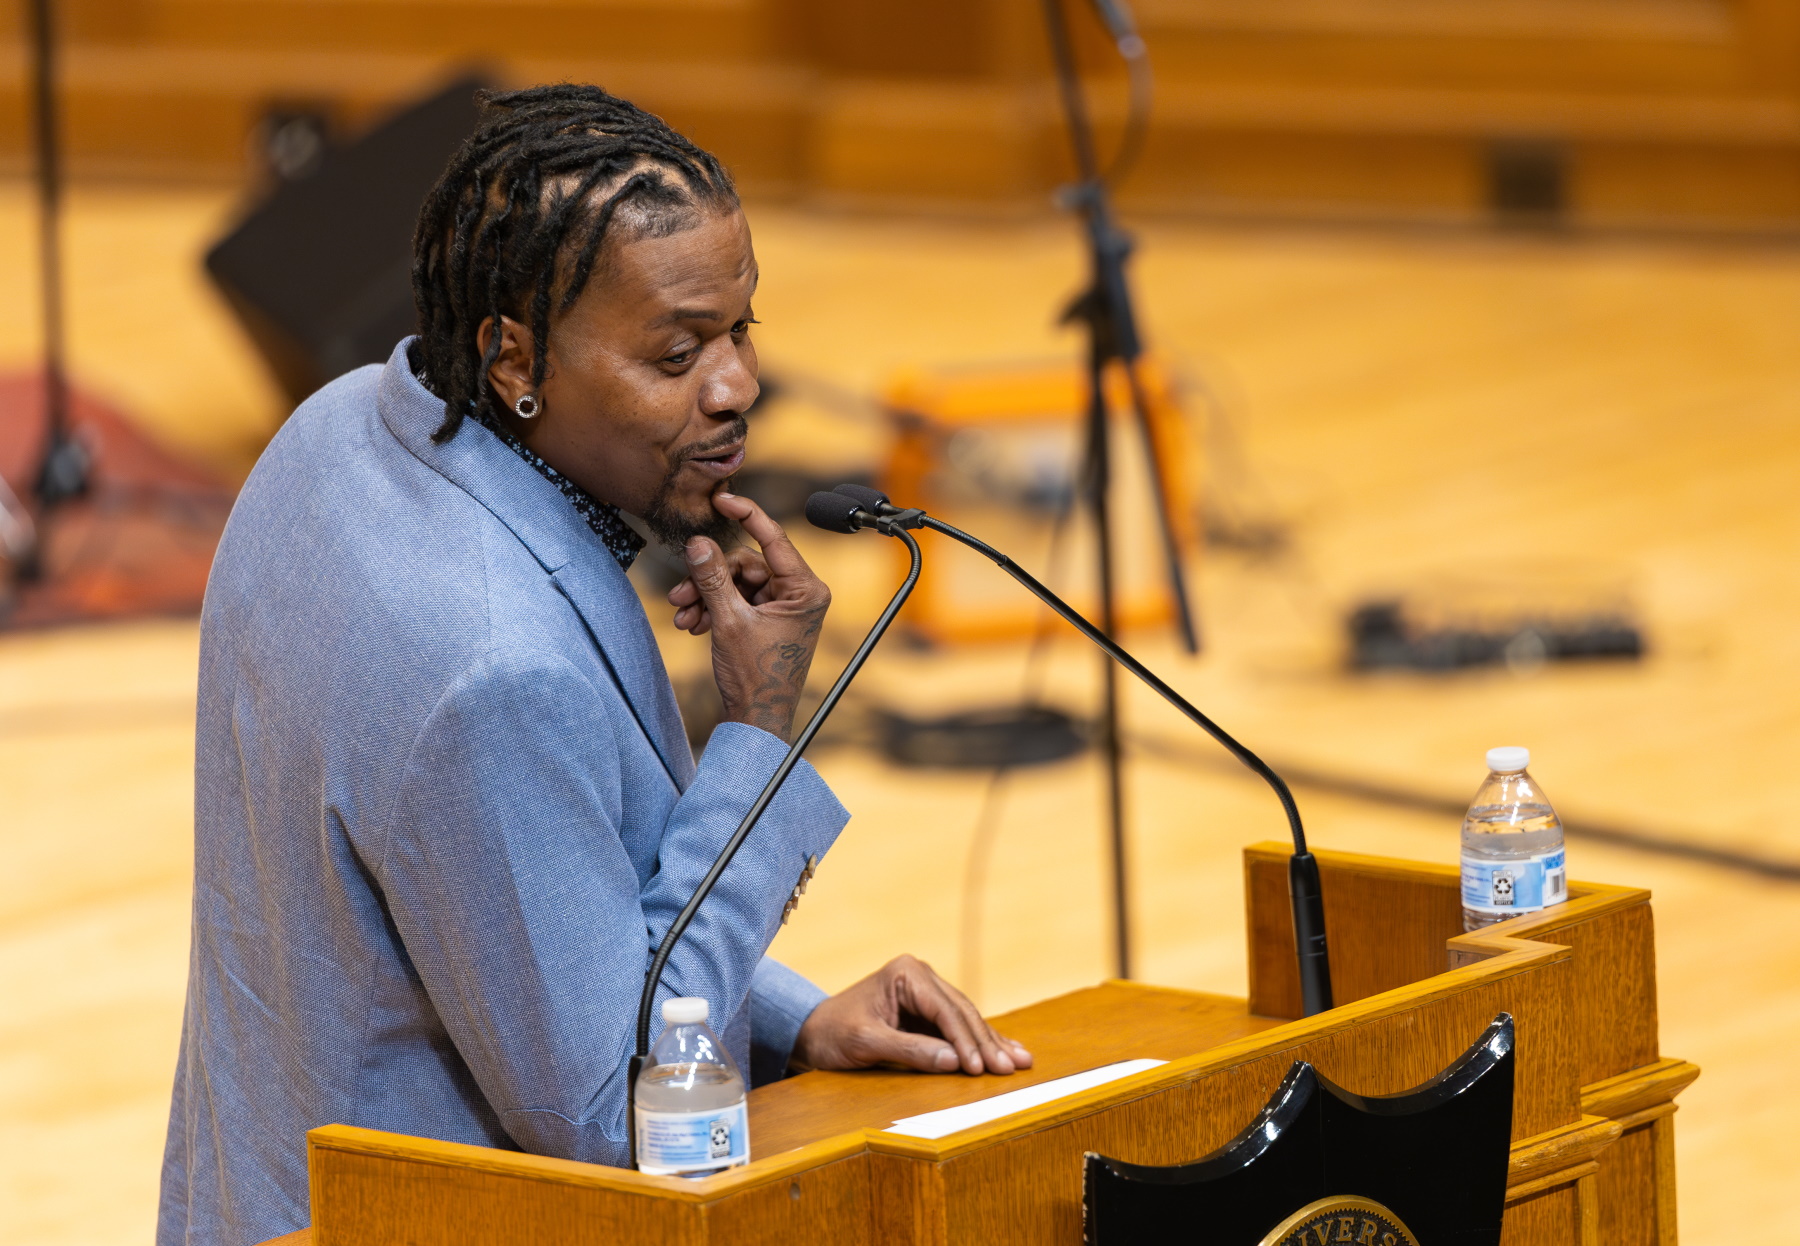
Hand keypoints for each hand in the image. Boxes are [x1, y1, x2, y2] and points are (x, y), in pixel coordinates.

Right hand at [667, 492, 828, 739]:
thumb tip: (697, 543)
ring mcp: (785, 607)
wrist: (756, 721)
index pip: (774, 538)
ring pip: (736, 583)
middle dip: (708, 579)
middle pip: (746, 564)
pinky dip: (714, 609)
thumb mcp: (729, 622)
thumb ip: (712, 578)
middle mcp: (801, 595)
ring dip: (706, 597)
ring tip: (683, 617)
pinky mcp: (769, 619)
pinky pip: (737, 600)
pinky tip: (693, 626)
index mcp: (806, 590)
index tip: (722, 499)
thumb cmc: (755, 678)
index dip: (746, 515)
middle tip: (679, 595)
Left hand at [792, 955, 1034, 1076]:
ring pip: (966, 1019)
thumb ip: (911, 1050)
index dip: (966, 1042)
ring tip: (1021, 1061)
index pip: (945, 1011)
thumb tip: (955, 1062)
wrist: (811, 1032)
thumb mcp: (867, 1043)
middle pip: (962, 1012)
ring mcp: (926, 990)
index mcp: (906, 974)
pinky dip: (979, 1042)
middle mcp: (921, 975)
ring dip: (991, 1042)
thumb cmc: (833, 1034)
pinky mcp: (927, 1008)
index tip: (982, 1069)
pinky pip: (958, 1026)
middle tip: (1011, 1068)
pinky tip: (1005, 1051)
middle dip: (987, 1043)